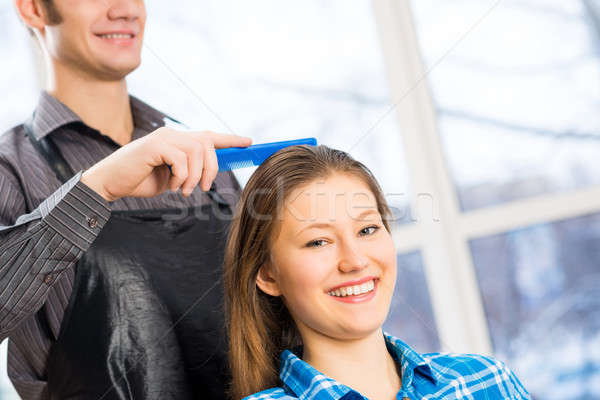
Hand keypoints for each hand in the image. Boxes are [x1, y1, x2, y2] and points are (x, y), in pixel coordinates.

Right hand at [81, 127, 251, 201]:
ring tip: (184, 190)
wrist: (111, 183)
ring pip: (196, 152)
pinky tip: (171, 186)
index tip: (249, 142)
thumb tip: (209, 173)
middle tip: (205, 187)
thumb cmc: (140, 180)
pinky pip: (180, 159)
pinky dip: (181, 177)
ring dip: (195, 176)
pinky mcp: (153, 145)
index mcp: (177, 140)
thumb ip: (188, 170)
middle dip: (212, 168)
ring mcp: (162, 137)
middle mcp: (172, 134)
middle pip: (207, 144)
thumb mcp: (172, 177)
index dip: (229, 139)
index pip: (208, 136)